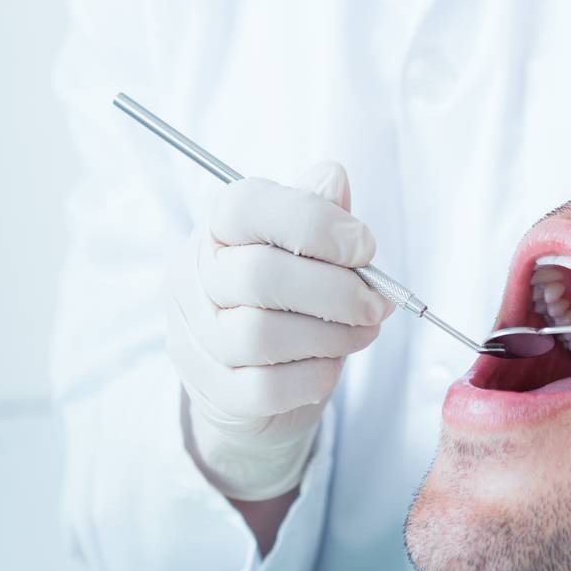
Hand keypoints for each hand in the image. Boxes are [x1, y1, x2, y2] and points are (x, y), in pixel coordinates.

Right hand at [166, 162, 392, 500]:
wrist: (252, 381)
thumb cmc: (286, 296)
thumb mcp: (303, 245)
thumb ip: (319, 210)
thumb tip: (333, 179)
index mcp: (217, 227)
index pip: (248, 206)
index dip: (315, 222)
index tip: (364, 246)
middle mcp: (194, 277)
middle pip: (260, 275)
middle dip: (336, 290)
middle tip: (377, 301)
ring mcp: (196, 338)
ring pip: (262, 335)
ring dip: (331, 335)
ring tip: (362, 330)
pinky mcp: (212, 391)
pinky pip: (267, 387)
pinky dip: (314, 376)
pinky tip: (331, 363)